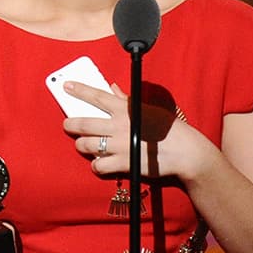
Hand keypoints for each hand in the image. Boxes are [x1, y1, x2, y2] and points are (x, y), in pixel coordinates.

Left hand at [62, 81, 205, 177]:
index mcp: (126, 109)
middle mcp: (119, 126)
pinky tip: (98, 163)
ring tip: (82, 144)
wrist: (185, 152)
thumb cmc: (169, 129)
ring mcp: (119, 145)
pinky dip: (95, 165)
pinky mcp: (123, 164)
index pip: (97, 96)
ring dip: (81, 145)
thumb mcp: (148, 109)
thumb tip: (112, 88)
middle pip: (84, 123)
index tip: (66, 86)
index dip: (79, 90)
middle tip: (67, 124)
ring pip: (86, 145)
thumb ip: (126, 100)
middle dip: (70, 124)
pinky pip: (98, 165)